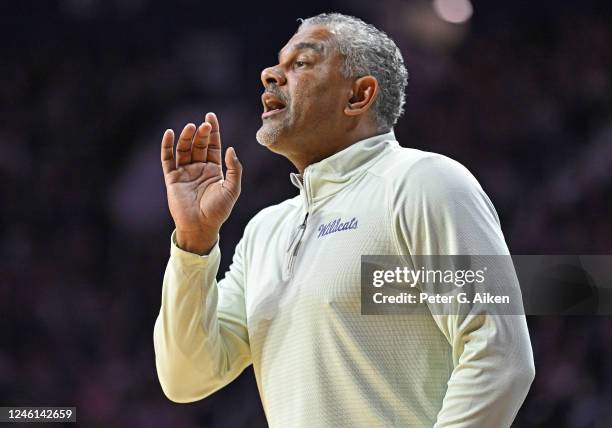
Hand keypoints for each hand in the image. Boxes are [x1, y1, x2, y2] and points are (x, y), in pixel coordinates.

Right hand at [161, 112, 241, 254]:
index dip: (213, 131)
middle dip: (201, 133)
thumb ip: (234, 169)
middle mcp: (199, 168)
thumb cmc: (218, 210)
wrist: (201, 226)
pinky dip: (167, 146)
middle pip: (199, 144)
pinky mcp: (172, 178)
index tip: (211, 117)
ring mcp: (185, 172)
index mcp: (214, 169)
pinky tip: (169, 134)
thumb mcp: (232, 189)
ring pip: (184, 149)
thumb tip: (230, 149)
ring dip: (186, 137)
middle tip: (204, 124)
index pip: (213, 145)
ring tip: (190, 127)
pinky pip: (168, 159)